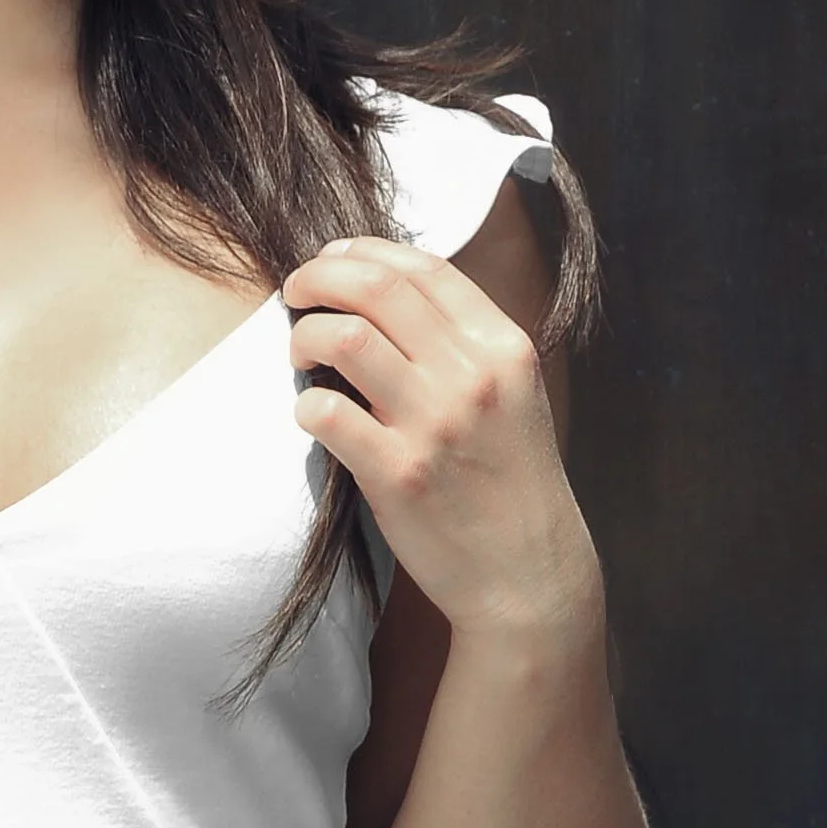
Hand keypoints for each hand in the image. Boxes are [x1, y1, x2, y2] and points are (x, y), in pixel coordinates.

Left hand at [283, 236, 598, 636]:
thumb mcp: (511, 394)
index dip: (364, 251)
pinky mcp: (398, 474)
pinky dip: (305, 405)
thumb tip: (381, 289)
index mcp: (503, 348)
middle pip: (376, 288)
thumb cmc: (510, 480)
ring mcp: (435, 425)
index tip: (332, 258)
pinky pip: (325, 412)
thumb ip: (461, 342)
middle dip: (319, 278)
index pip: (423, 268)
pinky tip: (313, 415)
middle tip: (296, 295)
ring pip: (344, 336)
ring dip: (305, 335)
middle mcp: (472, 378)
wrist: (530, 576)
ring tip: (300, 355)